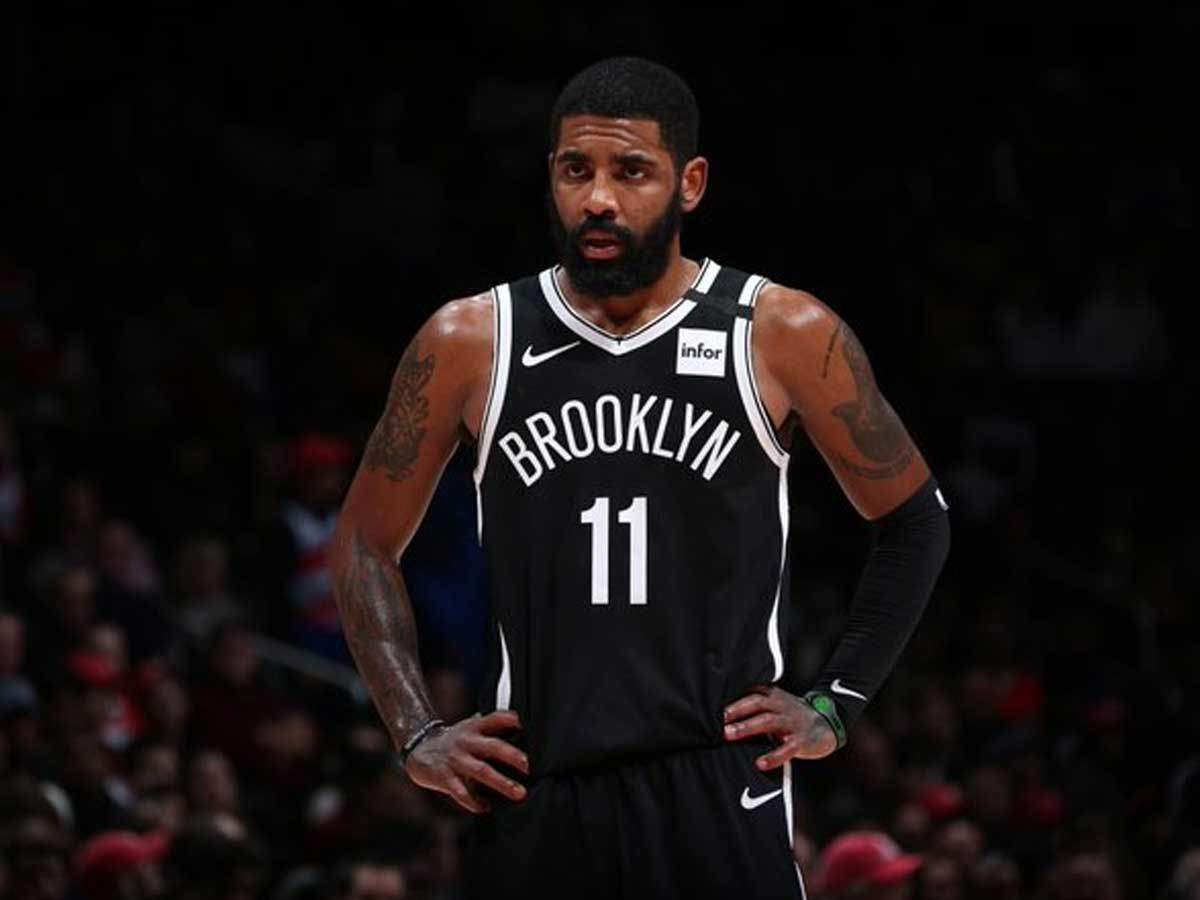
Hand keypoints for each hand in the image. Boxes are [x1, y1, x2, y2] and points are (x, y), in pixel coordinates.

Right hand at [404, 710, 529, 813]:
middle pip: (492, 746)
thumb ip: (492, 727)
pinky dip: (475, 802)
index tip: (523, 726)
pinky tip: (486, 807)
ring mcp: (456, 760)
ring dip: (502, 782)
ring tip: (519, 792)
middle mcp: (466, 742)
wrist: (420, 749)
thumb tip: (520, 726)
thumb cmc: (455, 741)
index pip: (493, 718)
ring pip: (482, 771)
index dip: (509, 720)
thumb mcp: (471, 727)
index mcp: (474, 728)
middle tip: (527, 766)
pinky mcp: (445, 778)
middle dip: (511, 756)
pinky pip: (462, 792)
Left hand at [723, 684, 837, 768]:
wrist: (827, 725)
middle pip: (757, 703)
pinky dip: (773, 756)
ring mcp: (792, 722)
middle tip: (718, 719)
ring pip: (768, 721)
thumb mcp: (775, 705)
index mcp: (773, 696)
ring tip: (729, 735)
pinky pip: (787, 748)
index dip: (733, 697)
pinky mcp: (801, 741)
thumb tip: (722, 716)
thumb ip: (754, 706)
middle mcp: (781, 705)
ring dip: (747, 727)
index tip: (711, 703)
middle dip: (736, 710)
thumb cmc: (791, 716)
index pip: (751, 692)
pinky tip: (760, 763)